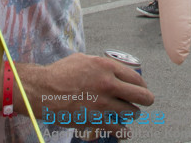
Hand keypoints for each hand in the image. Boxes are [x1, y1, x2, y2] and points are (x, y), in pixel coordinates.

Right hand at [29, 52, 153, 128]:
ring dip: (133, 114)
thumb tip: (112, 69)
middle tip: (147, 102)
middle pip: (141, 95)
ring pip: (131, 113)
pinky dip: (122, 130)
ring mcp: (103, 104)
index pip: (136, 77)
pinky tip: (123, 130)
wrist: (44, 90)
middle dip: (146, 99)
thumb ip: (101, 64)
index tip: (142, 88)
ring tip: (131, 114)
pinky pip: (117, 128)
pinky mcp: (96, 120)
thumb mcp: (84, 59)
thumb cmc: (60, 73)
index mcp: (106, 66)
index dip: (142, 84)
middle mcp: (108, 84)